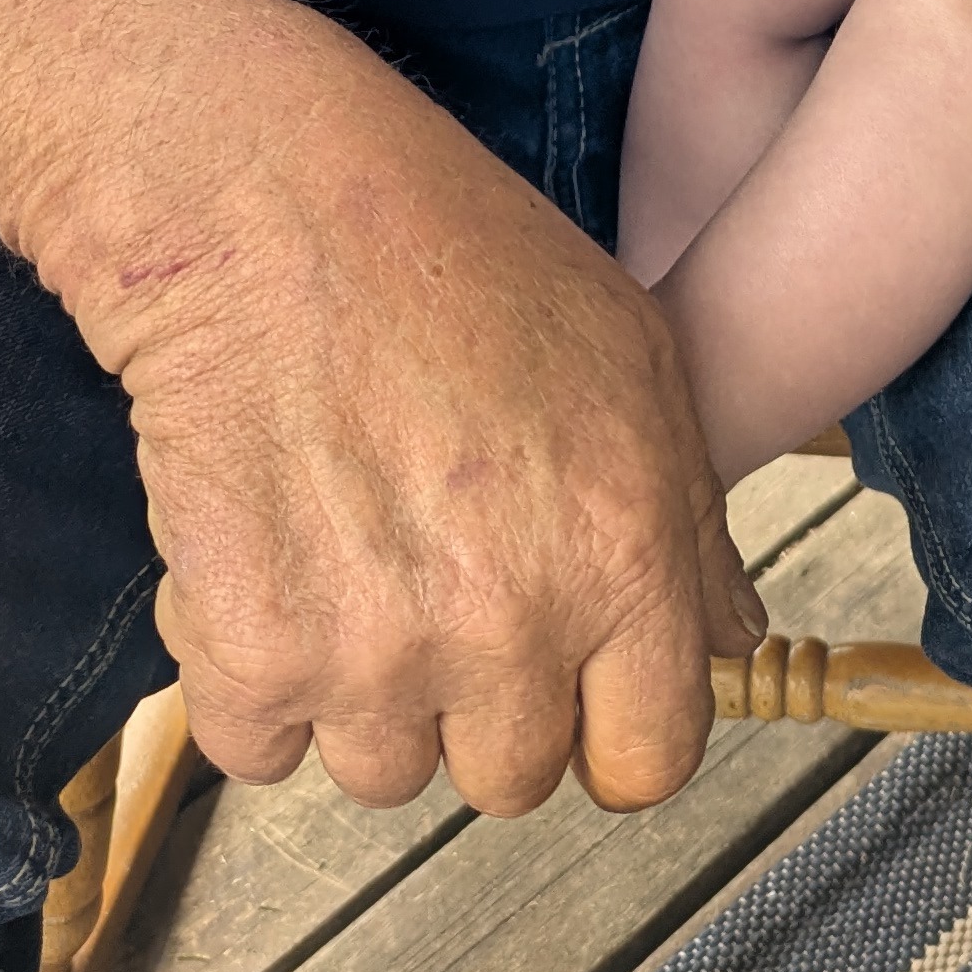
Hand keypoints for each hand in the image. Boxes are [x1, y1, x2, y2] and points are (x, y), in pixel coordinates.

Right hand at [71, 5, 763, 815]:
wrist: (258, 194)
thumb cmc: (442, 242)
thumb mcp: (628, 349)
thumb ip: (688, 515)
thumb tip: (725, 633)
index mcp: (624, 551)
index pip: (647, 759)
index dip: (603, 725)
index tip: (564, 685)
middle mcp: (512, 620)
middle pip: (509, 777)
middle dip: (475, 697)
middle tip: (431, 572)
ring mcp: (378, 650)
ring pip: (382, 769)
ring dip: (358, 686)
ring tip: (346, 538)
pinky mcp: (252, 651)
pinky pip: (260, 746)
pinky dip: (246, 671)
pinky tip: (265, 551)